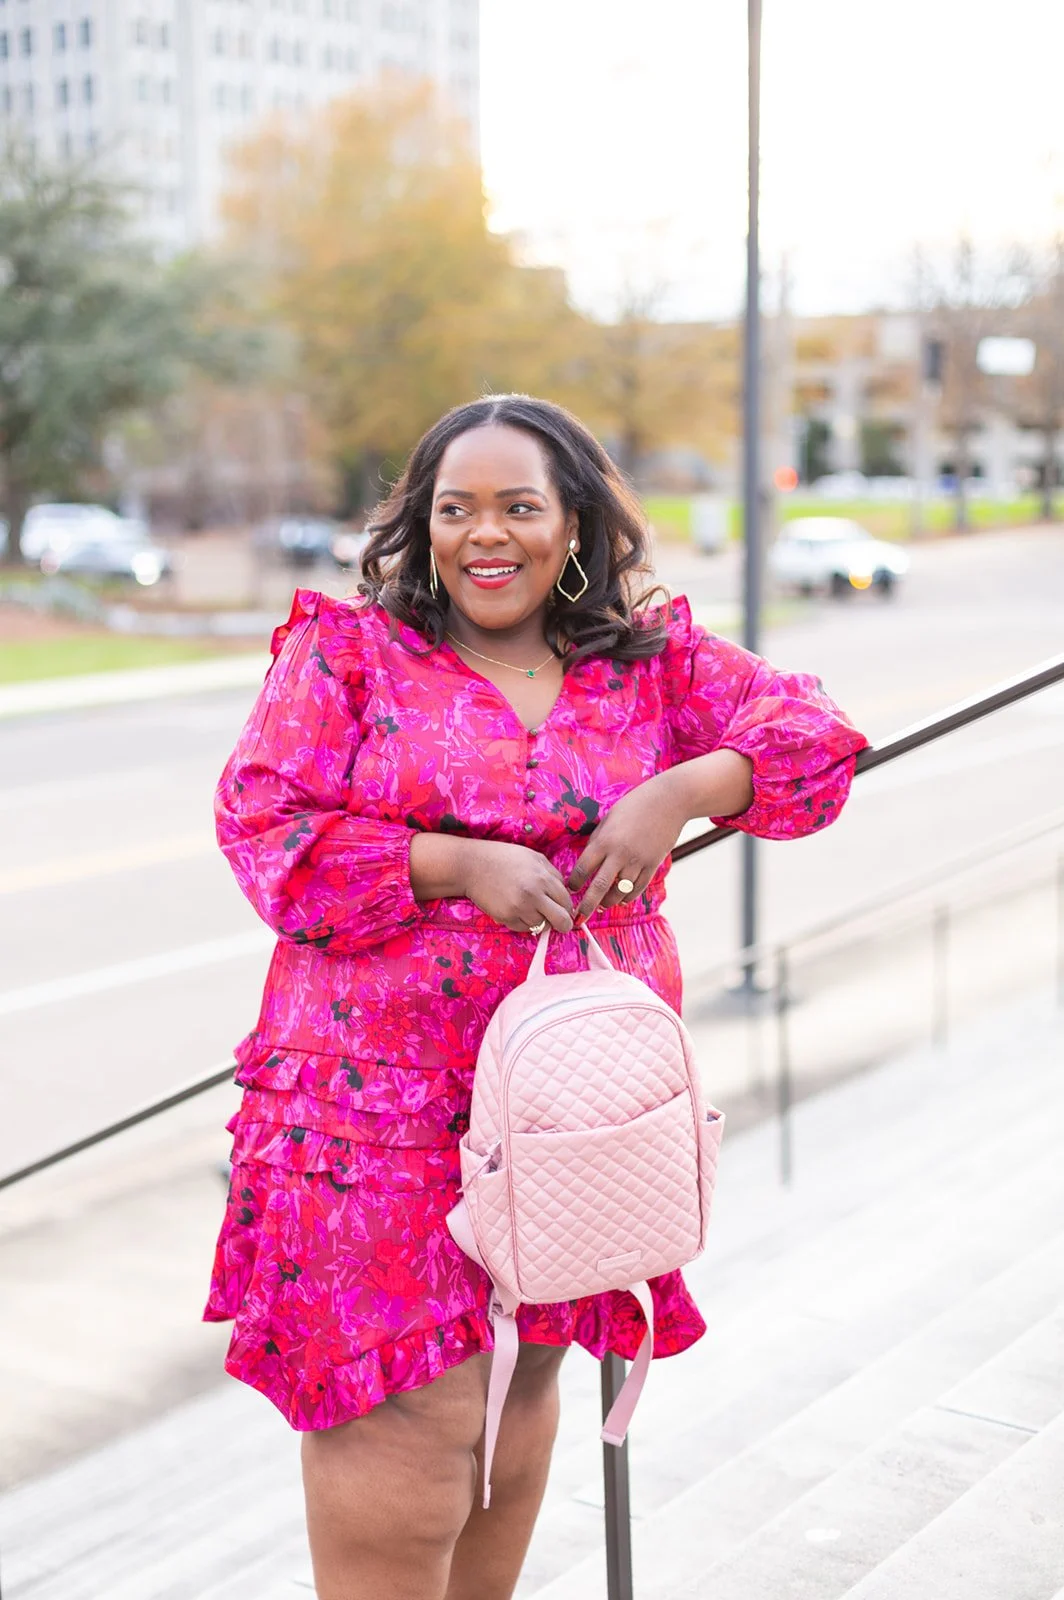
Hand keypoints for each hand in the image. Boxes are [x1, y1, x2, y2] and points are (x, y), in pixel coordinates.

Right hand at [410, 833, 573, 933]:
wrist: (472, 865)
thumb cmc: (504, 858)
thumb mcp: (534, 858)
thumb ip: (552, 875)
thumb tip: (566, 893)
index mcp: (542, 878)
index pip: (566, 901)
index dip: (567, 906)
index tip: (563, 908)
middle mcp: (533, 895)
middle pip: (561, 921)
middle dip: (564, 924)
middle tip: (559, 921)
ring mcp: (518, 909)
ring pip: (542, 926)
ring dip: (540, 920)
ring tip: (530, 907)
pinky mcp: (505, 918)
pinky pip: (524, 928)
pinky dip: (524, 922)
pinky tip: (517, 909)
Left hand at [567, 771, 689, 923]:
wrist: (669, 801)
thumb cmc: (634, 806)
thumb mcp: (609, 819)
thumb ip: (598, 841)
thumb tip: (587, 862)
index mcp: (604, 841)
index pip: (583, 868)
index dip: (574, 883)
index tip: (570, 889)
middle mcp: (619, 854)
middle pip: (599, 887)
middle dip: (587, 906)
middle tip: (578, 918)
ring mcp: (638, 861)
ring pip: (619, 892)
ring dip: (608, 902)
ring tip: (601, 906)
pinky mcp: (652, 865)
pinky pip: (637, 889)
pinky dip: (627, 897)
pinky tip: (620, 900)